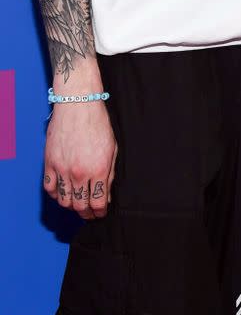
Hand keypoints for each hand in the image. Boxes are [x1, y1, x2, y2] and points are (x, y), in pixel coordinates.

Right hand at [43, 102, 116, 219]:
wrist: (78, 104)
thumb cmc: (98, 123)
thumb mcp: (112, 148)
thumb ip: (110, 174)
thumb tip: (106, 194)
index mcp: (99, 169)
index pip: (97, 203)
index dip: (99, 212)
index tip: (100, 213)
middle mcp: (79, 173)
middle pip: (80, 206)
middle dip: (86, 213)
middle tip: (89, 213)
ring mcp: (63, 169)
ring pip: (64, 201)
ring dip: (71, 206)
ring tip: (77, 205)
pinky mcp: (50, 163)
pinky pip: (49, 188)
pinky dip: (55, 194)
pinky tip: (62, 192)